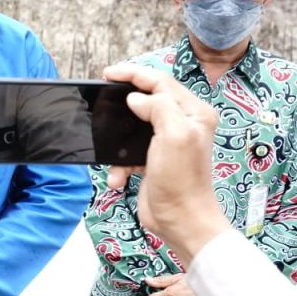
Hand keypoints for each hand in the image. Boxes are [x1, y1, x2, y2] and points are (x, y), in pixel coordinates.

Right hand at [102, 64, 230, 264]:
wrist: (181, 221)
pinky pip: (129, 151)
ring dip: (118, 138)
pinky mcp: (154, 159)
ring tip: (109, 145)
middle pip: (148, 99)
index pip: (161, 82)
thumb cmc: (182, 181)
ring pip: (134, 125)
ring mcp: (169, 142)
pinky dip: (120, 163)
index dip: (134, 74)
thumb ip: (157, 107)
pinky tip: (119, 176)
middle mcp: (183, 124)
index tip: (109, 74)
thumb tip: (136, 99)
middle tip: (103, 95)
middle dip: (124, 100)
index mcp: (193, 113)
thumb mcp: (173, 135)